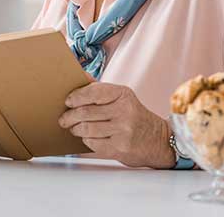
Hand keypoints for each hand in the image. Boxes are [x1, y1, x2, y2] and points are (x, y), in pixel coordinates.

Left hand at [58, 82, 174, 168]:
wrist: (159, 141)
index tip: (68, 101)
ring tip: (74, 128)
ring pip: (87, 128)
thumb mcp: (123, 98)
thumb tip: (81, 76)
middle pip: (86, 112)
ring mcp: (123, 130)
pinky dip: (86, 140)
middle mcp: (124, 111)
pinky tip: (88, 138)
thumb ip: (101, 89)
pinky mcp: (120, 148)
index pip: (93, 92)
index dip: (76, 97)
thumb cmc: (135, 117)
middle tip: (64, 119)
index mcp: (123, 94)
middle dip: (70, 116)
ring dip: (75, 129)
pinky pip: (93, 143)